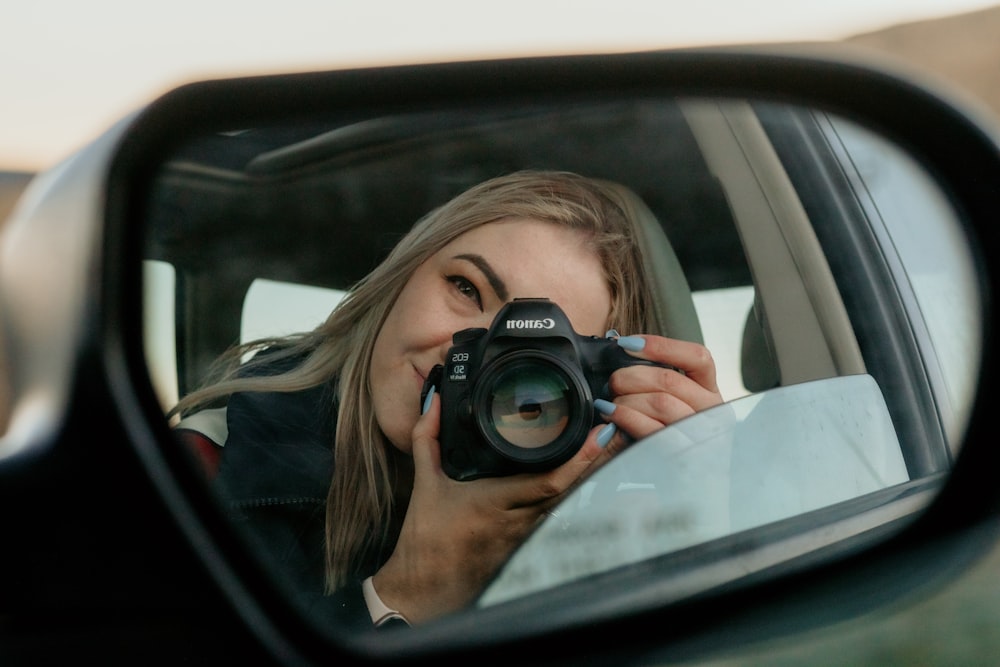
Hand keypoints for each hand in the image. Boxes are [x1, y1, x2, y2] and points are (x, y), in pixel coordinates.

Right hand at [371, 389, 612, 623]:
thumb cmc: (426, 539)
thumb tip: (434, 402)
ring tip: (606, 445)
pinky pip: (554, 513)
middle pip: (569, 488)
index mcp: (495, 501)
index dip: (579, 459)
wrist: (427, 585)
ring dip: (587, 475)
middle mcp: (517, 519)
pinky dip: (570, 492)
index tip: (599, 434)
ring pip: (566, 501)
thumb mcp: (425, 482)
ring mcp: (524, 533)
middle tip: (614, 430)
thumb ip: (427, 437)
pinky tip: (582, 474)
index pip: (548, 481)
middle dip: (595, 460)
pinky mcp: (524, 543)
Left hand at [599, 334, 722, 451]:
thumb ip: (653, 377)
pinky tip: (611, 415)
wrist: (681, 487)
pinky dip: (625, 418)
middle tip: (612, 382)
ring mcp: (700, 436)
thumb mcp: (669, 403)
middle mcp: (712, 412)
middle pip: (669, 379)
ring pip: (660, 402)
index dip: (661, 346)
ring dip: (626, 398)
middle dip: (630, 376)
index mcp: (710, 392)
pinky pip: (651, 430)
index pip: (698, 357)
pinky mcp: (683, 456)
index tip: (627, 345)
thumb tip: (621, 343)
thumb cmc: (665, 437)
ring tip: (609, 403)